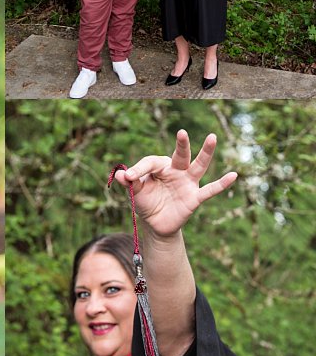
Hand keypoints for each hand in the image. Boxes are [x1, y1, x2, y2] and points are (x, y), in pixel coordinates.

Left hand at [114, 129, 237, 239]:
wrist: (156, 223)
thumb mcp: (135, 193)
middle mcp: (176, 171)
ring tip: (212, 137)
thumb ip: (129, 183)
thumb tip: (120, 173)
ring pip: (198, 165)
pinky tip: (233, 175)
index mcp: (159, 167)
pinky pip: (210, 189)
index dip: (139, 169)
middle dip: (181, 144)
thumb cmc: (146, 202)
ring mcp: (187, 183)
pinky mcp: (195, 197)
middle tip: (181, 132)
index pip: (151, 162)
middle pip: (180, 155)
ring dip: (205, 153)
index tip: (128, 177)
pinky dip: (222, 184)